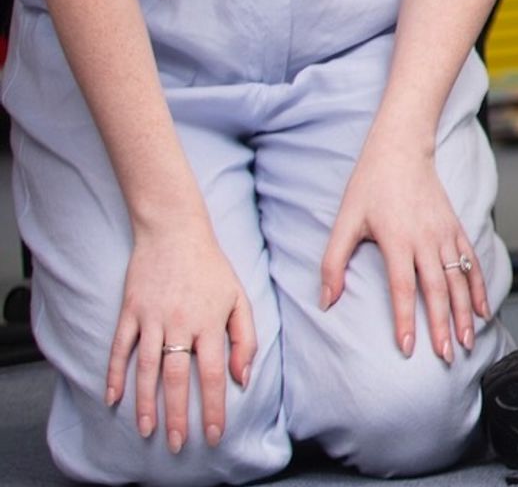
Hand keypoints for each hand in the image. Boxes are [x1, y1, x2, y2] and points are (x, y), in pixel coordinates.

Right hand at [109, 220, 255, 453]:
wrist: (175, 232)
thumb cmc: (211, 267)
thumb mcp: (239, 298)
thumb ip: (245, 338)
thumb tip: (242, 377)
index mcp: (210, 323)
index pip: (212, 375)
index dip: (213, 407)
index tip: (213, 433)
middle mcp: (180, 324)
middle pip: (177, 378)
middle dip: (178, 415)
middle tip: (177, 444)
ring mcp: (152, 318)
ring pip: (147, 369)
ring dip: (145, 403)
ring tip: (146, 430)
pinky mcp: (130, 311)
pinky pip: (119, 348)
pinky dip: (114, 374)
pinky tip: (113, 399)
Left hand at [318, 135, 485, 364]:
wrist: (402, 150)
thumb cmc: (369, 185)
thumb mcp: (344, 221)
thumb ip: (333, 263)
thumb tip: (325, 302)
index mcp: (398, 240)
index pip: (403, 289)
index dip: (405, 321)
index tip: (408, 349)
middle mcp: (426, 240)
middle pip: (437, 290)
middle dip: (442, 326)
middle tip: (446, 357)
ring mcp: (445, 234)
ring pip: (459, 280)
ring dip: (463, 313)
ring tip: (466, 341)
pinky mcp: (456, 228)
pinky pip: (471, 263)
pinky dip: (478, 288)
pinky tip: (481, 310)